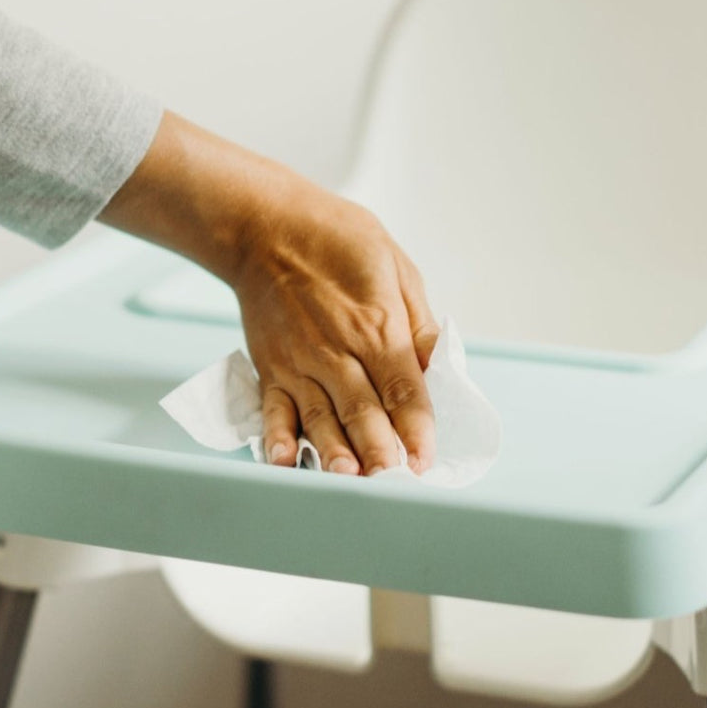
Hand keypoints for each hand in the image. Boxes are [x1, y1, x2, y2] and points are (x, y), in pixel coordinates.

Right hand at [100, 111, 437, 474]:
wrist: (266, 226)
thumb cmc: (337, 240)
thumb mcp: (397, 268)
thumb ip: (418, 324)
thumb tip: (440, 365)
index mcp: (376, 325)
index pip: (404, 388)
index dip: (417, 427)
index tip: (427, 458)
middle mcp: (337, 350)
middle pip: (364, 411)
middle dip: (381, 450)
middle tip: (395, 482)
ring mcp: (300, 362)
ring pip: (322, 418)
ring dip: (335, 453)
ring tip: (348, 481)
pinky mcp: (272, 368)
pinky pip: (275, 410)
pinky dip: (278, 438)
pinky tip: (285, 462)